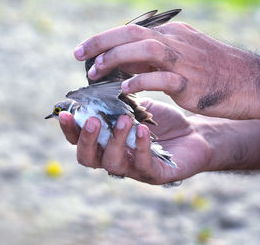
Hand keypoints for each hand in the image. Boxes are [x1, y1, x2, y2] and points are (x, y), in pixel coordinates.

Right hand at [58, 98, 211, 184]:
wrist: (195, 133)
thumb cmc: (161, 121)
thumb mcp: (134, 106)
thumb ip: (114, 101)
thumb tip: (93, 83)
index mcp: (105, 142)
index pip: (79, 140)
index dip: (69, 129)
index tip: (64, 113)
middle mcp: (114, 158)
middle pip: (88, 158)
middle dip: (87, 139)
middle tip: (93, 120)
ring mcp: (133, 169)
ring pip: (113, 163)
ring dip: (115, 140)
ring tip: (124, 120)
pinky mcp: (155, 174)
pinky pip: (142, 164)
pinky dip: (140, 147)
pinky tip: (142, 129)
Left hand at [73, 22, 259, 119]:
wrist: (254, 83)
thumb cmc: (215, 73)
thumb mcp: (182, 58)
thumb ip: (151, 60)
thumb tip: (120, 64)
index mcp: (173, 35)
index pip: (131, 31)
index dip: (103, 39)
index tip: (82, 50)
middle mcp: (177, 42)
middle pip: (133, 34)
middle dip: (101, 43)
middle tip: (78, 56)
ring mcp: (186, 61)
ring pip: (146, 48)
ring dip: (116, 58)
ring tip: (96, 72)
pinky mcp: (193, 83)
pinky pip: (163, 78)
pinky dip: (141, 80)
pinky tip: (124, 89)